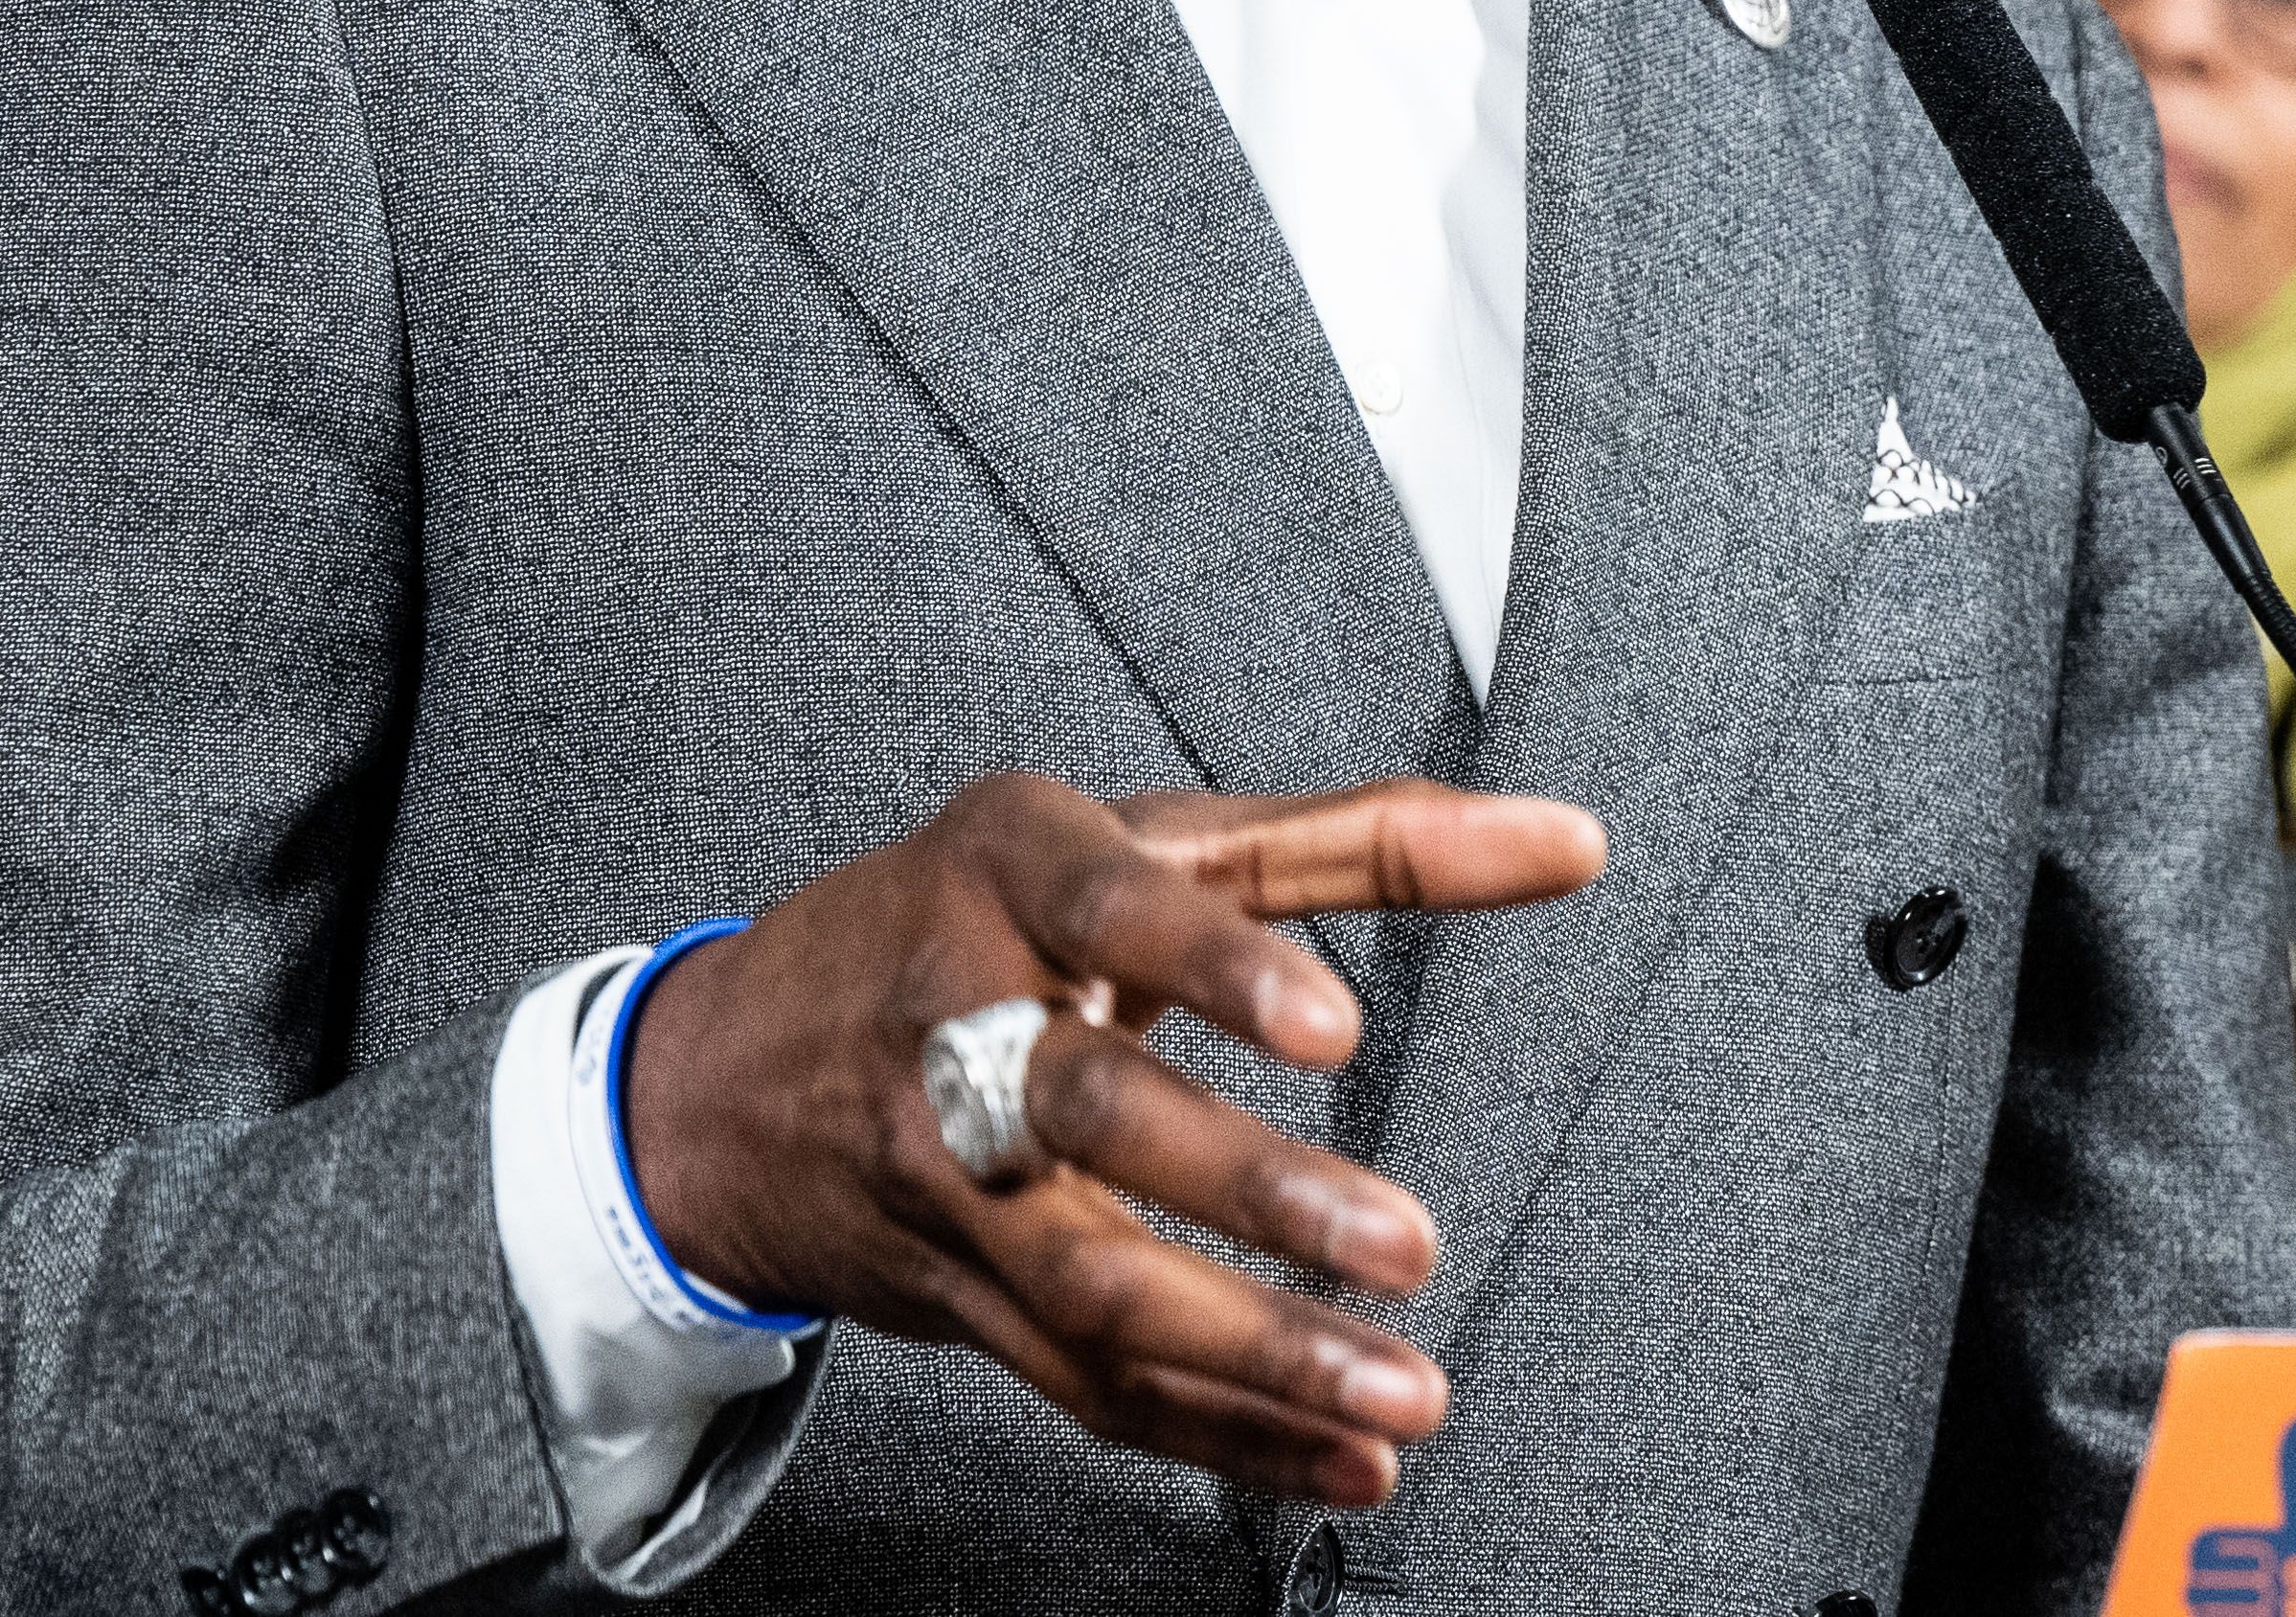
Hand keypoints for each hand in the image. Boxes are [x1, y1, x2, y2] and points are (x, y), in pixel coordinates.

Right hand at [624, 773, 1607, 1504]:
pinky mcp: (959, 1298)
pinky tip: (1341, 1457)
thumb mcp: (1153, 842)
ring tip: (1402, 1392)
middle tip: (1406, 1245)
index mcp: (1011, 870)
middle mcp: (959, 1021)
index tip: (1335, 1030)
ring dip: (1254, 1355)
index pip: (1113, 907)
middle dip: (1251, 1190)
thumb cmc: (981, 916)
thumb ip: (1368, 838)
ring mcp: (949, 1179)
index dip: (1218, 969)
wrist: (723, 1075)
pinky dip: (1223, 1435)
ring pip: (1094, 1283)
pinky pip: (1091, 1385)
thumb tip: (1572, 840)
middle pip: (1095, 1113)